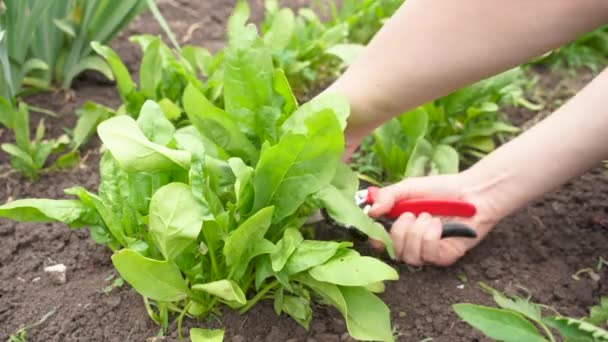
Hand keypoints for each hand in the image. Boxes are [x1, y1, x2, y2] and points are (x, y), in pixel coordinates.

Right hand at [368, 172, 502, 265]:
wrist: (472, 192)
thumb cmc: (441, 189)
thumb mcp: (408, 188)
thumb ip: (387, 197)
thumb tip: (371, 211)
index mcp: (399, 227)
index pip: (379, 242)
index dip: (375, 237)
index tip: (378, 223)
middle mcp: (411, 243)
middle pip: (392, 252)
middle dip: (399, 232)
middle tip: (410, 215)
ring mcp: (428, 252)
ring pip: (409, 255)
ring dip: (417, 232)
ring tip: (429, 217)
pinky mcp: (444, 257)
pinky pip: (428, 253)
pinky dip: (431, 236)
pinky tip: (439, 225)